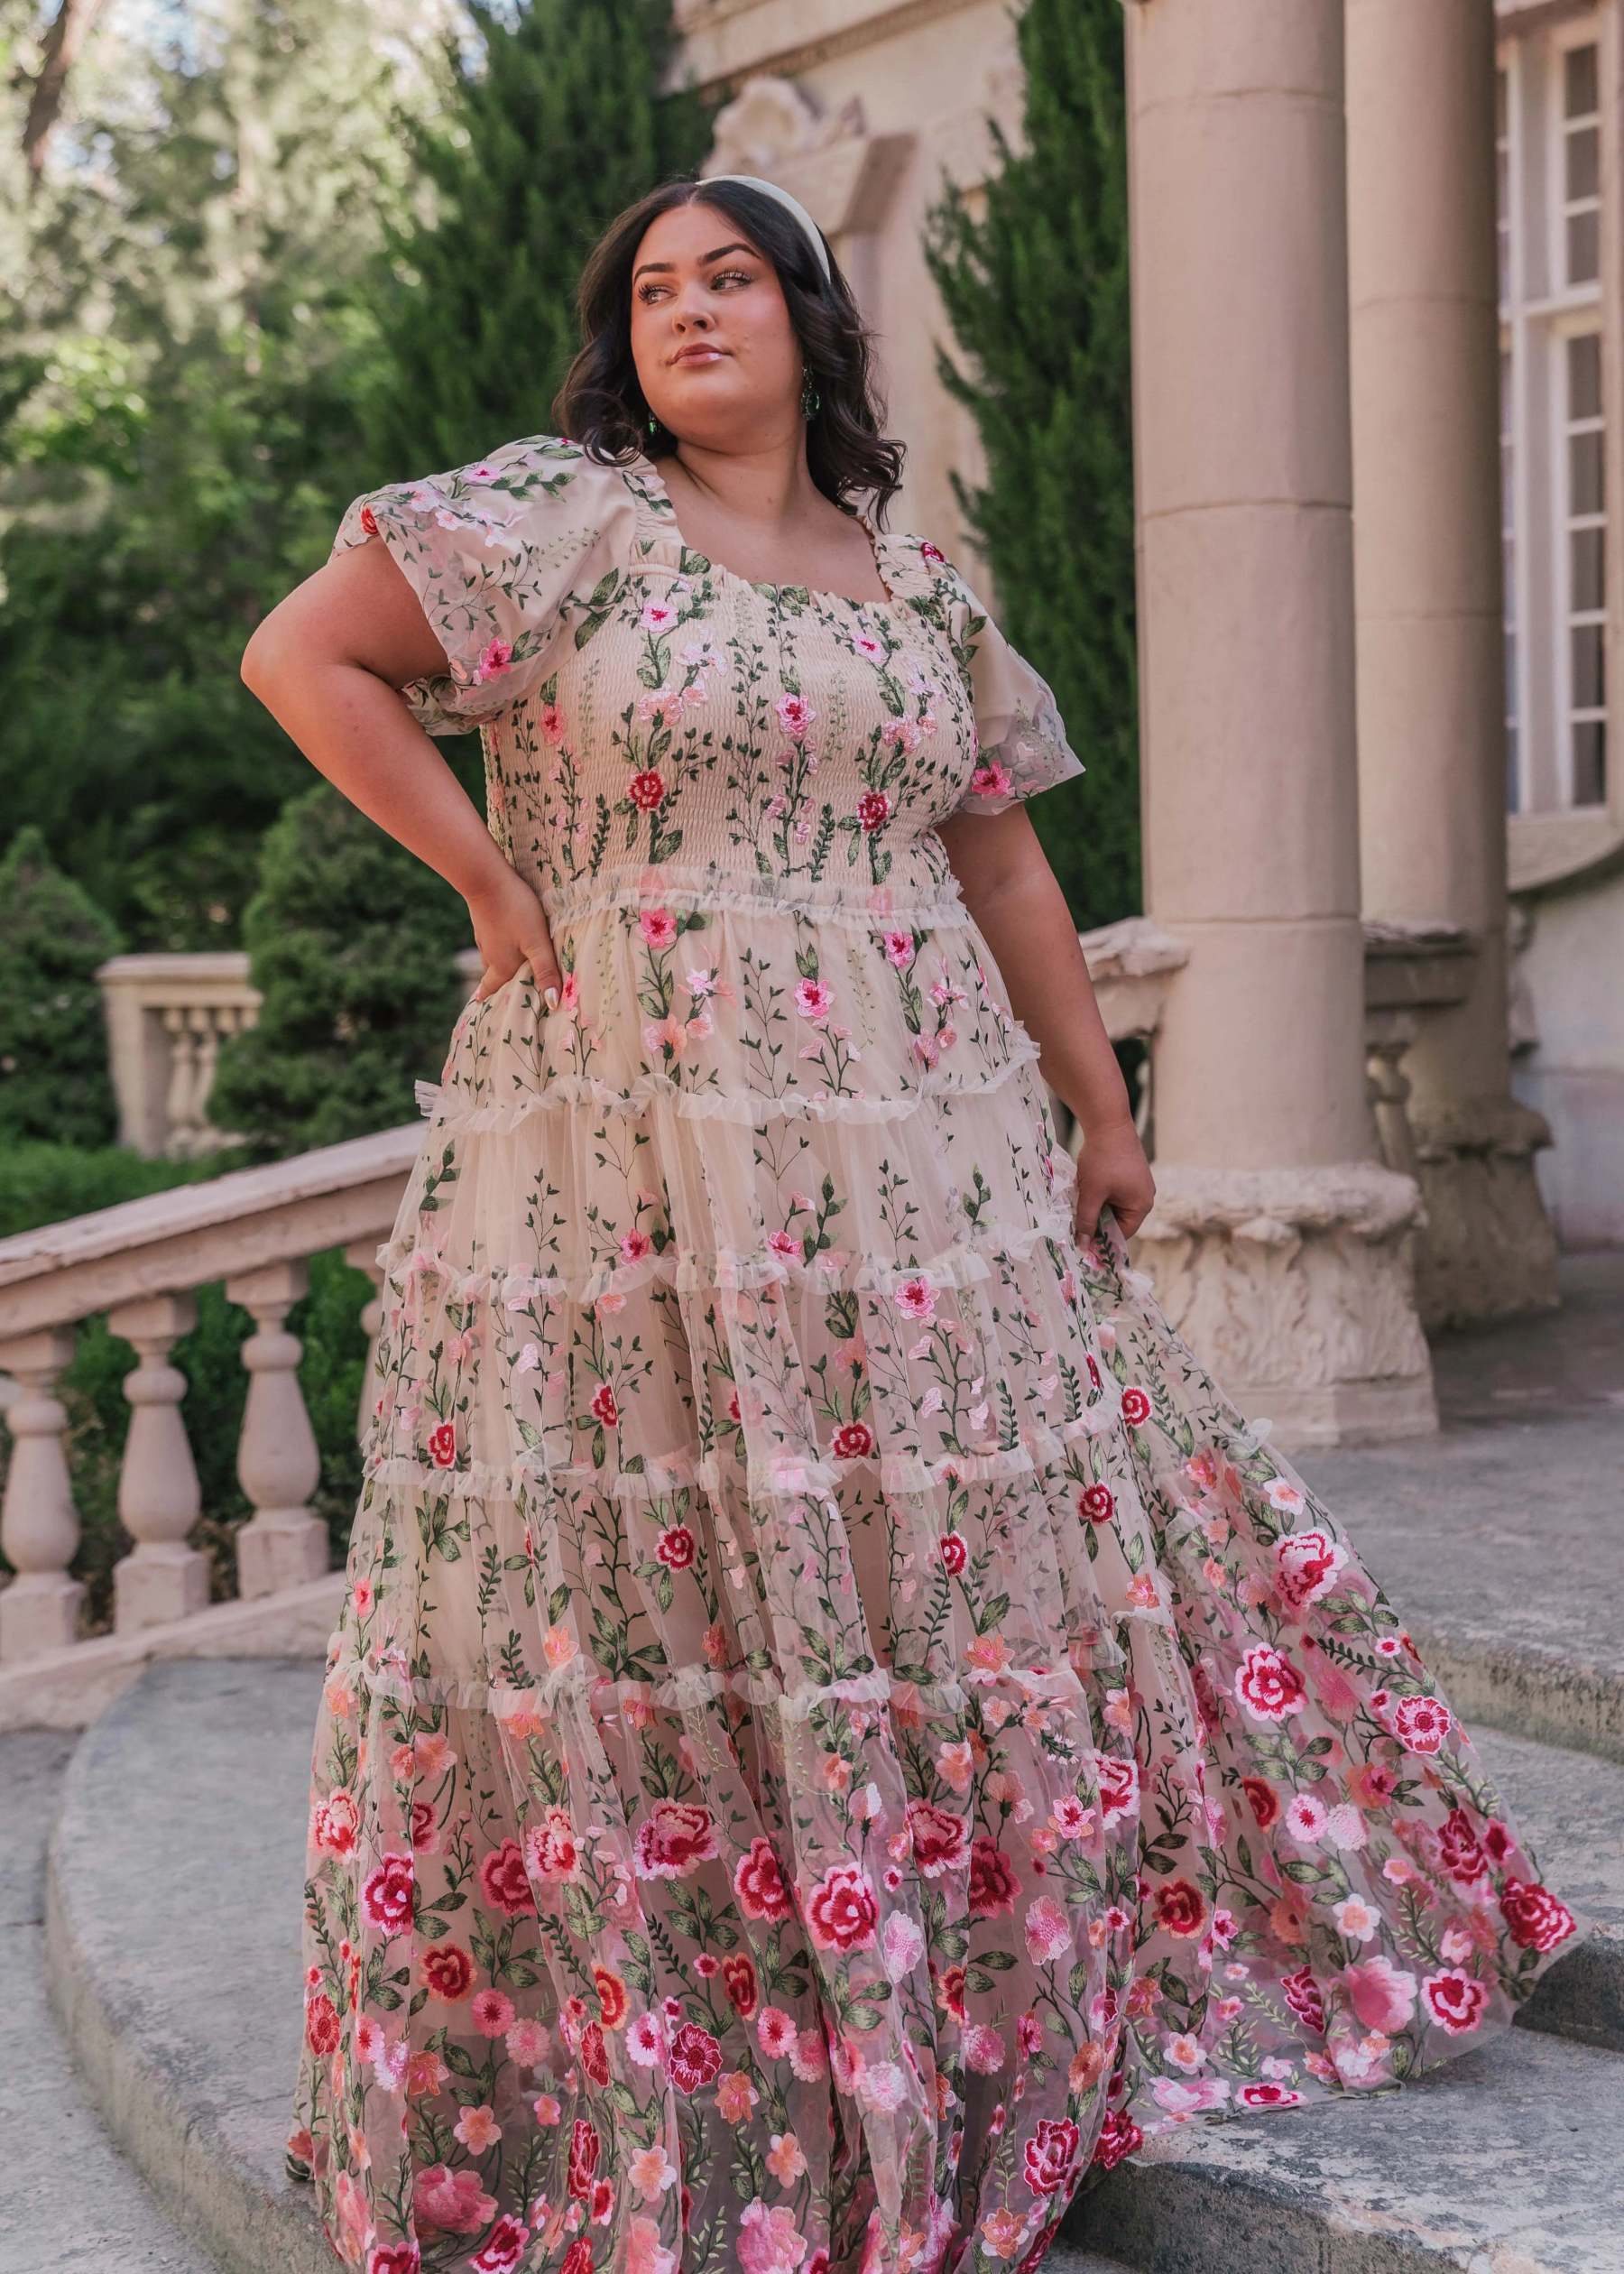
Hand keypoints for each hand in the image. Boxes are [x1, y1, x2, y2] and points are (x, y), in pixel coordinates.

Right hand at [465, 864, 562, 1007]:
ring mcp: (484, 937)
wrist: (486, 878)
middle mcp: (489, 955)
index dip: (491, 1000)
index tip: (483, 1008)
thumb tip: (552, 1003)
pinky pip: (492, 940)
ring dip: (498, 965)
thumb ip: (545, 971)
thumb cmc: (516, 912)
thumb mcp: (536, 943)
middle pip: (493, 976)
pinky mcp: (484, 920)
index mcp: (501, 966)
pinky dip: (499, 945)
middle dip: (497, 985)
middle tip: (498, 994)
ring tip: (506, 970)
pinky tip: (505, 939)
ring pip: (491, 957)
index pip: (493, 989)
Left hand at [1072, 1109, 1155, 1242]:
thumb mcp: (1092, 1194)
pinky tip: (1087, 1187)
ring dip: (1097, 1206)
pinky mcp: (1131, 1173)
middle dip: (1098, 1221)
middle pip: (1119, 1220)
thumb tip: (1083, 1246)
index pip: (1122, 1234)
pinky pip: (1115, 1192)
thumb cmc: (1102, 1159)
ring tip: (1081, 1202)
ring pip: (1114, 1206)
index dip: (1101, 1240)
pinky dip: (1101, 1194)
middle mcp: (1145, 1196)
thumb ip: (1086, 1221)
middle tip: (1076, 1222)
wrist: (1108, 1122)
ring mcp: (1139, 1184)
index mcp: (1142, 1205)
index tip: (1081, 1244)